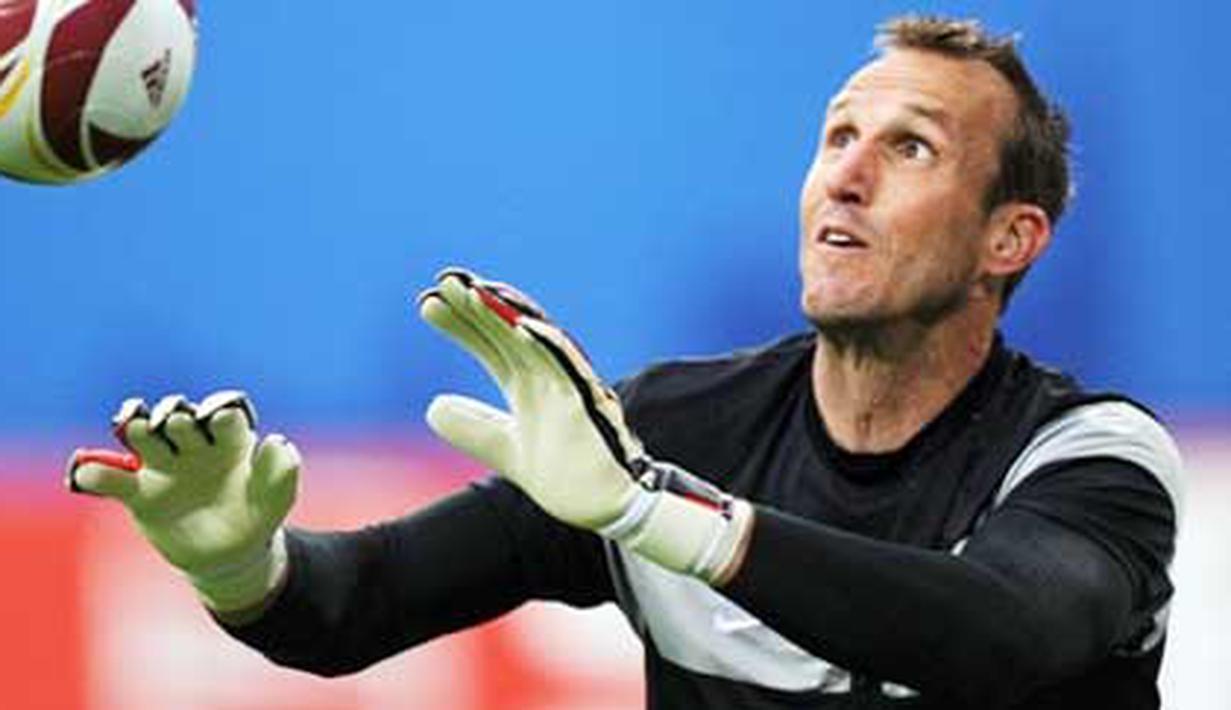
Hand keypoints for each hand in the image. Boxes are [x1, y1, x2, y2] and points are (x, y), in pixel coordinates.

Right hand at [66, 391, 298, 610]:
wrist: (231, 554)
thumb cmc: (257, 514)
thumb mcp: (278, 496)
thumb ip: (282, 469)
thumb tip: (275, 439)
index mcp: (230, 438)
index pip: (221, 413)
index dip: (218, 412)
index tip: (217, 420)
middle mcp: (194, 444)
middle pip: (178, 418)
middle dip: (175, 415)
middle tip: (177, 422)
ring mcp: (165, 466)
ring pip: (144, 437)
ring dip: (139, 429)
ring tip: (139, 430)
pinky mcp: (141, 494)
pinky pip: (112, 481)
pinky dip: (96, 475)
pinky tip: (88, 474)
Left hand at [418, 268, 641, 529]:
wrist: (606, 508)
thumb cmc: (566, 476)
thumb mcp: (503, 450)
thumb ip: (472, 428)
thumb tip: (433, 406)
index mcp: (529, 386)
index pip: (491, 344)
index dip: (462, 323)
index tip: (428, 304)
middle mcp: (549, 378)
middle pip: (509, 331)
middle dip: (478, 305)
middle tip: (443, 281)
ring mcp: (570, 387)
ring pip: (536, 340)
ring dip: (507, 313)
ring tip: (473, 290)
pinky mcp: (588, 404)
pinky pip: (569, 368)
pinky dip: (549, 344)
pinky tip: (523, 326)